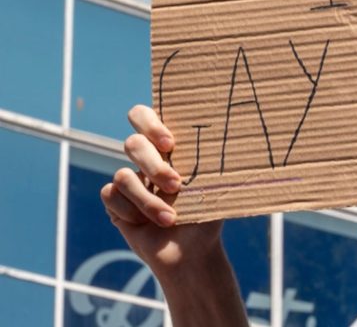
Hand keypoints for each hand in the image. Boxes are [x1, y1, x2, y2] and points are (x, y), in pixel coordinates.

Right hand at [99, 105, 222, 279]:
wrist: (192, 252)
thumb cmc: (206, 213)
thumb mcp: (213, 183)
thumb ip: (210, 158)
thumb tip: (233, 131)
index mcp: (169, 148)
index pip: (145, 117)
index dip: (150, 124)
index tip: (170, 144)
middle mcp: (146, 160)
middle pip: (133, 143)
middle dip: (154, 166)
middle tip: (176, 185)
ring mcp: (129, 180)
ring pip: (122, 175)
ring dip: (148, 201)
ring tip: (170, 218)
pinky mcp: (114, 202)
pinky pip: (111, 196)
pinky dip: (132, 212)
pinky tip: (146, 225)